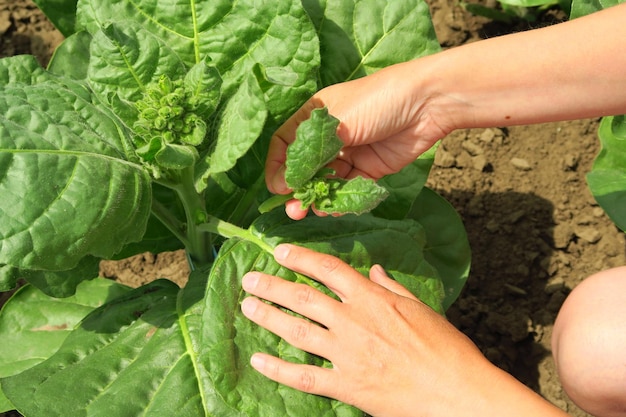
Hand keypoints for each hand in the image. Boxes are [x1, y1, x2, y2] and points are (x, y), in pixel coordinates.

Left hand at [240, 244, 523, 416]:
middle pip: (304, 297)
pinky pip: (304, 377)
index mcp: (374, 298)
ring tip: (247, 306)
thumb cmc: (447, 349)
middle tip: (249, 279)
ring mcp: (348, 354)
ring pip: (297, 331)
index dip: (300, 258)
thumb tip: (375, 270)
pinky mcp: (347, 386)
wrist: (459, 394)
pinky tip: (258, 360)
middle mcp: (355, 321)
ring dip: (268, 316)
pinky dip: (277, 369)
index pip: (329, 270)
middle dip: (272, 286)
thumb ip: (393, 287)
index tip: (279, 251)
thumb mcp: (423, 308)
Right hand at [265, 63, 448, 219]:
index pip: (285, 144)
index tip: (278, 188)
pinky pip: (349, 188)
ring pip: (327, 181)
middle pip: (305, 167)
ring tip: (315, 211)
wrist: (425, 104)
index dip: (278, 166)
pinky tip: (334, 209)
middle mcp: (330, 136)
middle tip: (295, 210)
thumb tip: (282, 182)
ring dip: (319, 198)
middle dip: (299, 189)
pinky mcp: (370, 169)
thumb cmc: (376, 101)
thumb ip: (308, 154)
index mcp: (315, 117)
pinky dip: (341, 200)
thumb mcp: (336, 122)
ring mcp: (351, 153)